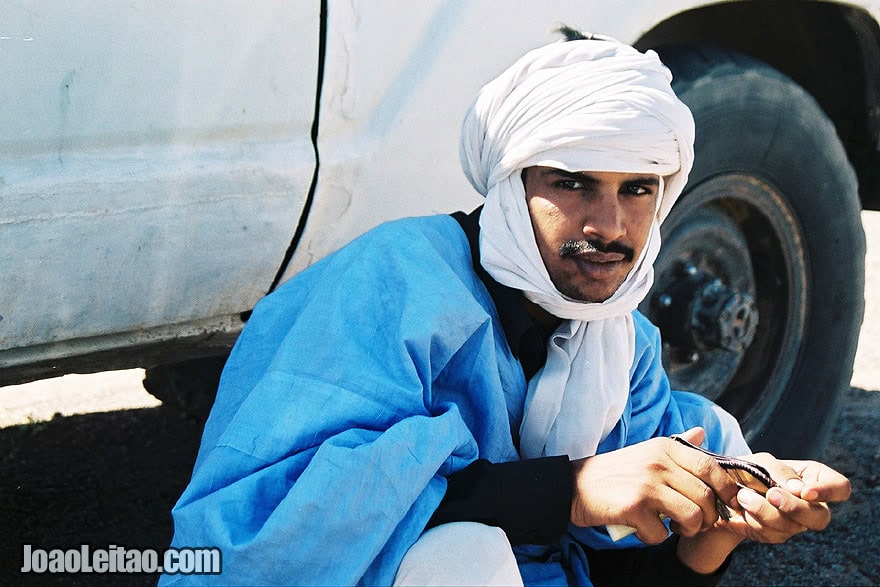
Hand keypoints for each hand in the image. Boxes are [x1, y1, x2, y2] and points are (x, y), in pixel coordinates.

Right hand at [570, 427, 739, 543]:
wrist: (576, 485)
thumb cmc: (615, 472)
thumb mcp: (647, 451)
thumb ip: (678, 445)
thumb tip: (702, 432)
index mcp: (665, 448)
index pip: (711, 466)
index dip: (726, 489)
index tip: (725, 503)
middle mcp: (658, 463)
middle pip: (706, 496)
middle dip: (709, 517)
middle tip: (696, 523)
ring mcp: (646, 484)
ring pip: (692, 516)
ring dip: (688, 530)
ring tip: (674, 528)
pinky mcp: (633, 507)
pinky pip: (662, 534)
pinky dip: (655, 537)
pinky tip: (644, 528)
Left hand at [676, 454, 850, 573]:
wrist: (721, 488)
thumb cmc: (748, 469)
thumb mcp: (762, 462)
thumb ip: (781, 472)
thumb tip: (800, 490)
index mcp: (815, 480)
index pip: (840, 487)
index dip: (828, 492)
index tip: (805, 492)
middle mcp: (811, 505)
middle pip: (820, 517)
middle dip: (793, 507)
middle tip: (771, 494)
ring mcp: (795, 524)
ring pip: (791, 527)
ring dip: (764, 512)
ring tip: (743, 497)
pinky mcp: (775, 535)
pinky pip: (770, 535)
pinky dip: (752, 521)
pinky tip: (739, 510)